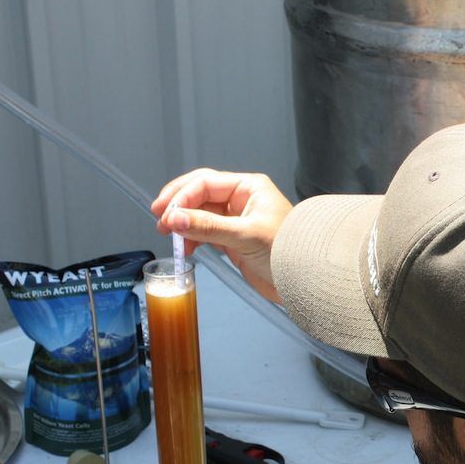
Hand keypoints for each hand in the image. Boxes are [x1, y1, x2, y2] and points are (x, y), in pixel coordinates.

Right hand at [151, 169, 292, 303]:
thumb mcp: (245, 236)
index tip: (166, 215)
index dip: (182, 197)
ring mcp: (237, 219)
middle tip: (159, 218)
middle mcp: (242, 199)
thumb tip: (175, 218)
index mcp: (249, 188)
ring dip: (183, 224)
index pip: (205, 183)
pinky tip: (185, 247)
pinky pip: (206, 233)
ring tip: (170, 237)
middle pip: (199, 195)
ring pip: (200, 215)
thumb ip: (208, 227)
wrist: (305, 280)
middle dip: (178, 205)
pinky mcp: (234, 239)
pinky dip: (193, 239)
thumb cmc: (289, 251)